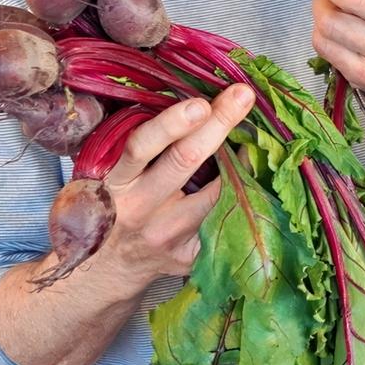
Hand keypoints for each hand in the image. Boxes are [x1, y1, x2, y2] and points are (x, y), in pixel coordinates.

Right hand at [91, 83, 253, 282]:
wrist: (105, 268)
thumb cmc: (116, 209)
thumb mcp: (114, 177)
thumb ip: (145, 148)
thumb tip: (197, 103)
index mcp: (117, 183)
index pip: (142, 147)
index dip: (172, 124)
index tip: (200, 103)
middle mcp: (141, 209)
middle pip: (185, 161)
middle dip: (219, 123)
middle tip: (242, 95)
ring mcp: (168, 235)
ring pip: (216, 193)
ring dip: (242, 160)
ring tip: (260, 132)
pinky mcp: (190, 255)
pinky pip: (227, 219)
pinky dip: (247, 194)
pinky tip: (259, 174)